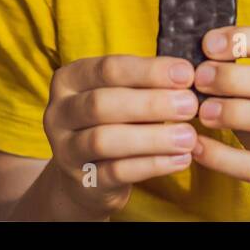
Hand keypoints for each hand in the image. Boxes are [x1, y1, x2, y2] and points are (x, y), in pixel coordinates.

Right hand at [42, 55, 199, 218]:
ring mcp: (66, 149)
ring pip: (105, 140)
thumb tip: (188, 75)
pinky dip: (152, 165)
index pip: (108, 69)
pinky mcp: (82, 181)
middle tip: (190, 105)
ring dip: (152, 137)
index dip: (149, 71)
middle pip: (101, 103)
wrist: (88, 175)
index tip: (187, 74)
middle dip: (150, 103)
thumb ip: (147, 83)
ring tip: (188, 136)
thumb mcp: (123, 94)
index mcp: (69, 80)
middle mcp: (59, 112)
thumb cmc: (115, 120)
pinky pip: (116, 172)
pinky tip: (180, 159)